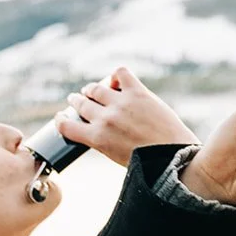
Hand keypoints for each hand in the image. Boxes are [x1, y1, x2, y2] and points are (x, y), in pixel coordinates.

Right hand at [54, 67, 197, 167]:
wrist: (174, 157)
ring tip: (91, 90)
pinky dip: (116, 76)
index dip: (60, 120)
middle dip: (76, 101)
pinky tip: (118, 82)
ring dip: (90, 89)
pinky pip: (120, 73)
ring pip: (95, 88)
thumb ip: (102, 141)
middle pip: (81, 104)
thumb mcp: (116, 157)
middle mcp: (105, 119)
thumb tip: (96, 130)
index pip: (66, 125)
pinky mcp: (137, 92)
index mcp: (97, 138)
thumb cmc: (148, 163)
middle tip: (76, 99)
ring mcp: (121, 103)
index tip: (60, 116)